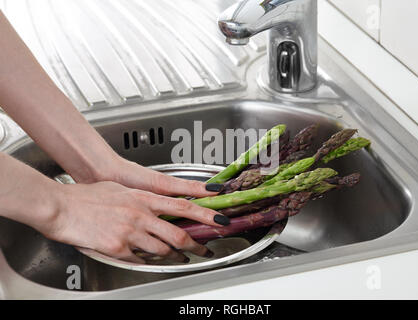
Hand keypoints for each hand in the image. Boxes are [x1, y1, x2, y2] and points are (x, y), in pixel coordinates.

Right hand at [45, 180, 227, 262]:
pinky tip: (148, 260)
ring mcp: (130, 232)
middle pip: (177, 233)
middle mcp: (140, 214)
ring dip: (174, 256)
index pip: (181, 205)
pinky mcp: (117, 248)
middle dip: (195, 245)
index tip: (219, 219)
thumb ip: (139, 199)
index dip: (204, 213)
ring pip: (162, 249)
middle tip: (203, 250)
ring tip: (179, 258)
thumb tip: (152, 206)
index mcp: (142, 197)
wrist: (60, 206)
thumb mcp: (119, 190)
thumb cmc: (86, 197)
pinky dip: (148, 262)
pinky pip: (140, 259)